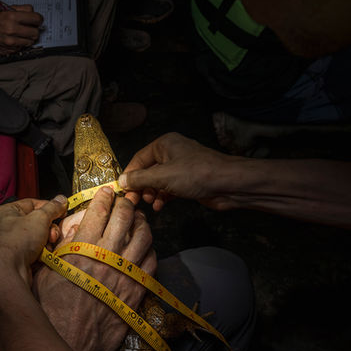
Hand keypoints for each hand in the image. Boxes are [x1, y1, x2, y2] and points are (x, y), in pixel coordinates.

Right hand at [0, 4, 43, 54]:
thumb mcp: (6, 9)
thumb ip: (22, 9)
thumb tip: (34, 13)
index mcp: (12, 17)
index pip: (36, 19)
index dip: (39, 19)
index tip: (38, 20)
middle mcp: (12, 29)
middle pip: (35, 32)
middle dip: (35, 29)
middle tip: (31, 27)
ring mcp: (11, 41)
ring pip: (31, 41)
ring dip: (29, 37)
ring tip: (23, 33)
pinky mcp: (11, 49)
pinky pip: (23, 47)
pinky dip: (22, 43)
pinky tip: (16, 39)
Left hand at [0, 196, 66, 290]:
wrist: (9, 271)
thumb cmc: (16, 242)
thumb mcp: (40, 219)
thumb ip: (52, 208)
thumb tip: (60, 200)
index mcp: (8, 212)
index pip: (32, 203)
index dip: (48, 206)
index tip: (61, 210)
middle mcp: (7, 226)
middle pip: (37, 222)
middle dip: (49, 228)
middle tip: (52, 234)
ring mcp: (12, 243)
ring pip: (38, 237)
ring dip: (47, 241)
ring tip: (46, 246)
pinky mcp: (17, 258)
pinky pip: (35, 250)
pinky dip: (42, 252)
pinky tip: (44, 255)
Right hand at [34, 187, 155, 350]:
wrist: (69, 344)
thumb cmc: (50, 309)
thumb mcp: (44, 272)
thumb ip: (59, 247)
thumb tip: (72, 229)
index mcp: (83, 249)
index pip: (99, 211)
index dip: (104, 196)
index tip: (106, 192)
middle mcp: (108, 257)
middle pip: (125, 217)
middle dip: (126, 203)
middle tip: (124, 201)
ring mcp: (126, 274)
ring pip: (144, 236)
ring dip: (142, 223)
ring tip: (137, 220)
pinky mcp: (137, 292)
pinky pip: (152, 262)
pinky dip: (150, 250)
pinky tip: (144, 248)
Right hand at [118, 132, 243, 210]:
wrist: (228, 184)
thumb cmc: (197, 174)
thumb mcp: (162, 176)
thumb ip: (140, 179)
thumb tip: (121, 181)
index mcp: (164, 144)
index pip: (139, 159)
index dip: (130, 175)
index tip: (123, 190)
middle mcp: (172, 153)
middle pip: (148, 171)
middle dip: (141, 186)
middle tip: (135, 200)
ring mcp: (181, 168)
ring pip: (158, 181)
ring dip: (152, 193)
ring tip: (151, 203)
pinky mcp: (188, 181)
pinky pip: (169, 188)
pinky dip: (163, 197)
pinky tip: (161, 206)